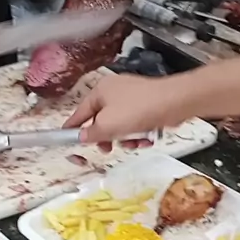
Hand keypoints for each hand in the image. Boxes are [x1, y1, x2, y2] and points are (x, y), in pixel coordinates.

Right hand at [64, 74, 183, 148]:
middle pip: (100, 120)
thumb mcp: (108, 125)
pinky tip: (145, 139)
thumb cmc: (138, 109)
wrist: (174, 102)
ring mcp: (131, 97)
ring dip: (124, 138)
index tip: (66, 139)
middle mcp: (114, 91)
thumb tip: (81, 137)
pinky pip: (134, 123)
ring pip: (119, 124)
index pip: (80, 112)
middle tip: (107, 148)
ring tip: (133, 143)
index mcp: (100, 91)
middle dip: (106, 137)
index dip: (73, 128)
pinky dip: (138, 134)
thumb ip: (91, 134)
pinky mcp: (146, 104)